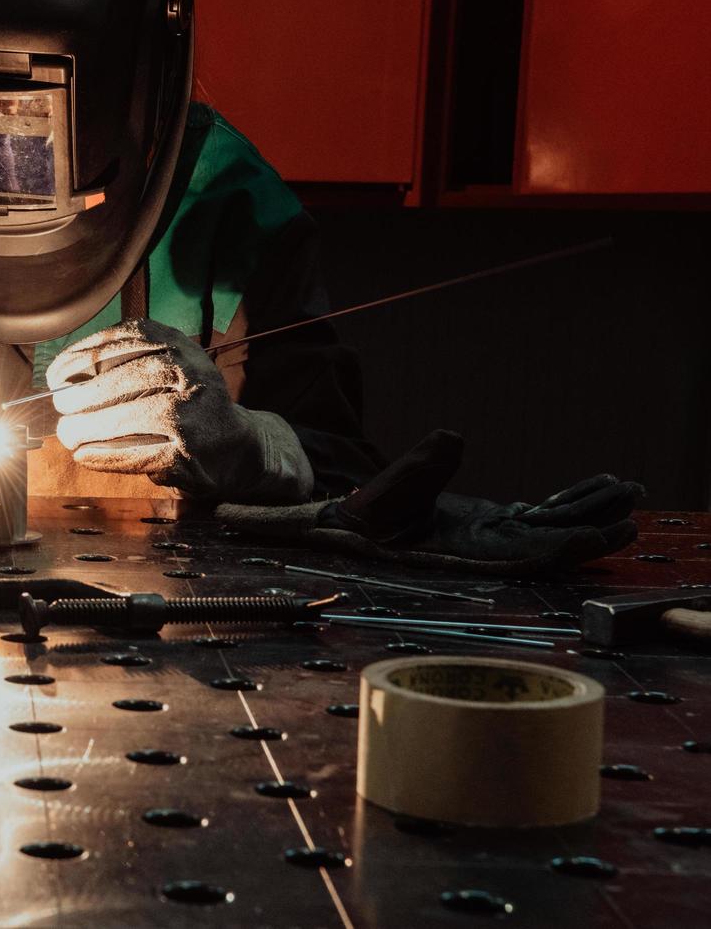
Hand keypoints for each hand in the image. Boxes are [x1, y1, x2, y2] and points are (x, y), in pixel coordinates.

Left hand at [46, 318, 309, 500]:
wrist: (237, 446)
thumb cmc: (187, 402)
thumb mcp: (168, 364)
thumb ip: (124, 361)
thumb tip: (62, 377)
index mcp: (179, 344)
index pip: (123, 340)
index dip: (81, 356)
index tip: (56, 374)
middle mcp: (189, 374)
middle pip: (121, 381)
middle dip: (80, 396)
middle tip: (60, 409)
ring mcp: (190, 416)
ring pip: (126, 418)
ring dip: (86, 428)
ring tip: (67, 434)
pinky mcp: (186, 455)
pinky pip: (134, 454)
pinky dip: (103, 455)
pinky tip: (85, 455)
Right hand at [313, 430, 645, 570]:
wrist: (354, 524)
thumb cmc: (367, 514)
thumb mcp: (387, 489)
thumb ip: (420, 466)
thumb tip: (452, 436)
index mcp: (467, 548)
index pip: (527, 552)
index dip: (567, 545)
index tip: (602, 533)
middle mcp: (490, 546)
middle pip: (554, 542)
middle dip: (595, 528)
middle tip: (633, 510)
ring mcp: (495, 533)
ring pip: (554, 525)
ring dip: (592, 511)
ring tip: (630, 492)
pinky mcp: (494, 520)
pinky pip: (542, 513)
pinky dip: (571, 500)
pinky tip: (599, 486)